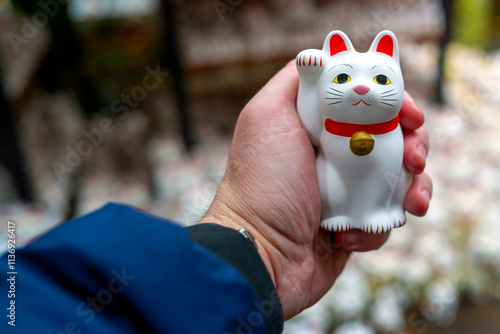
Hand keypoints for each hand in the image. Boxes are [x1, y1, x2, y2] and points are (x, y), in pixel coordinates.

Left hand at [199, 61, 431, 318]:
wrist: (260, 252)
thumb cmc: (262, 182)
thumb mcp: (266, 114)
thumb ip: (295, 81)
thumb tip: (324, 59)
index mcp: (316, 127)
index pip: (367, 103)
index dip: (394, 103)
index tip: (409, 114)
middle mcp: (331, 156)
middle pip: (391, 138)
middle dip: (413, 146)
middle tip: (415, 160)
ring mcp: (344, 191)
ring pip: (397, 178)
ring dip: (412, 187)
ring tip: (411, 202)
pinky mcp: (353, 224)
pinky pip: (386, 216)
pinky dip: (382, 223)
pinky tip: (355, 234)